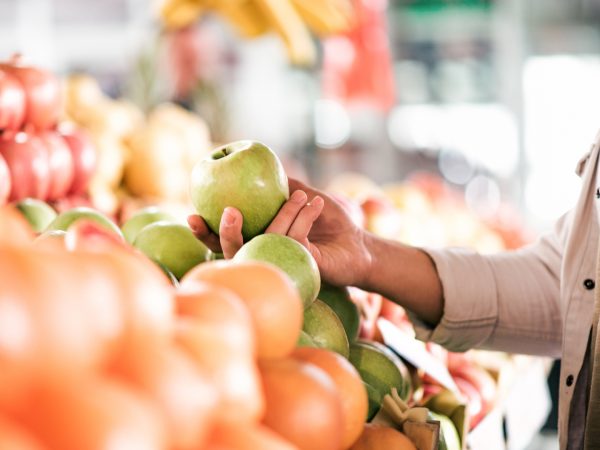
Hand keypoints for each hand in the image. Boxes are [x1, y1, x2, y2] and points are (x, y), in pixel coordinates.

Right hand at [188, 178, 372, 286]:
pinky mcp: (300, 269)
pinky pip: (292, 242)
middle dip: (225, 234)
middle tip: (230, 212)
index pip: (223, 241)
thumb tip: (253, 166)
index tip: (192, 214)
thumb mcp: (303, 196)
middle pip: (232, 253)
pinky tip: (313, 204)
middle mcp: (264, 256)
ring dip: (283, 214)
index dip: (204, 232)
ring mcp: (281, 265)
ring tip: (300, 196)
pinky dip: (303, 219)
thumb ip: (279, 186)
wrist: (358, 243)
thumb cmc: (329, 221)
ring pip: (265, 243)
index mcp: (258, 241)